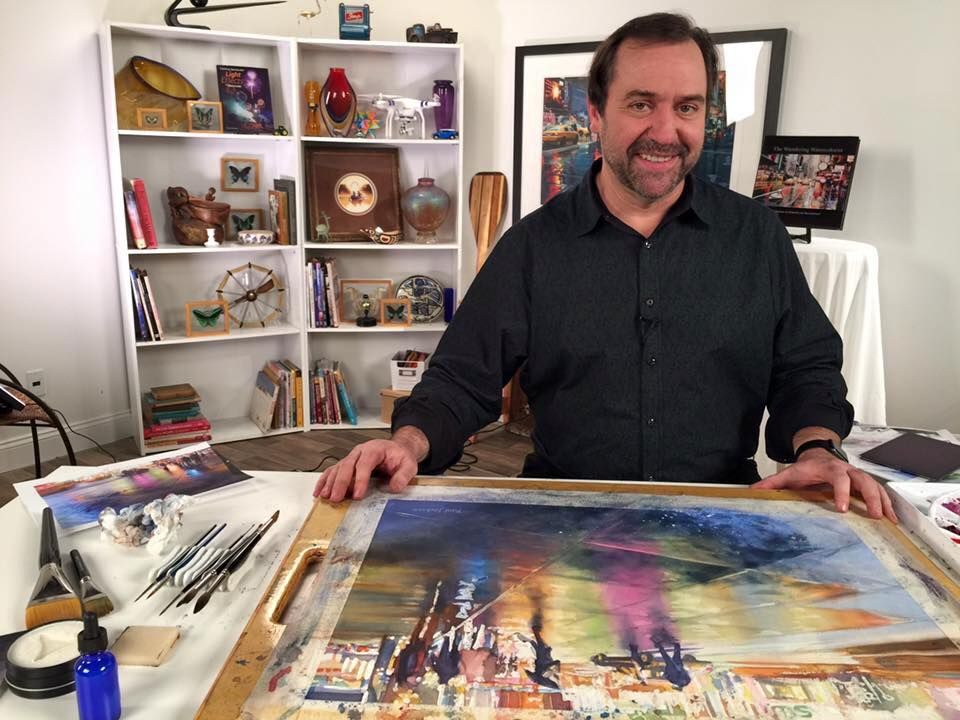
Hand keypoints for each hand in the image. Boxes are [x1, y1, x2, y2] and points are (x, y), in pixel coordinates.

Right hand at [313, 434, 420, 501]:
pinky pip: (332, 471)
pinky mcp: (347, 464)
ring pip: (337, 468)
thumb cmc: (400, 456)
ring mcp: (351, 457)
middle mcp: (359, 452)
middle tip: (336, 498)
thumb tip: (395, 486)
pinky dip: (324, 481)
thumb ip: (404, 475)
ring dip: (330, 483)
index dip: (360, 480)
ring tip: (326, 497)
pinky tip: (319, 492)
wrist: (396, 449)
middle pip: (347, 466)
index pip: (364, 464)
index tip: (357, 495)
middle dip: (340, 483)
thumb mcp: (409, 464)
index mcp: (374, 449)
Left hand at [753, 449, 897, 521]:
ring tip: (889, 521)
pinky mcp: (865, 484)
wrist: (817, 455)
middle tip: (875, 516)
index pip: (839, 479)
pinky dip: (888, 504)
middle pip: (864, 481)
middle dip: (870, 498)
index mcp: (830, 469)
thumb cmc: (805, 469)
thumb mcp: (789, 473)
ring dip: (884, 502)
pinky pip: (880, 492)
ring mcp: (858, 476)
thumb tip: (753, 491)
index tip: (841, 509)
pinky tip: (893, 520)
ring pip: (876, 486)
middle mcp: (848, 471)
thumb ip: (773, 483)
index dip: (841, 493)